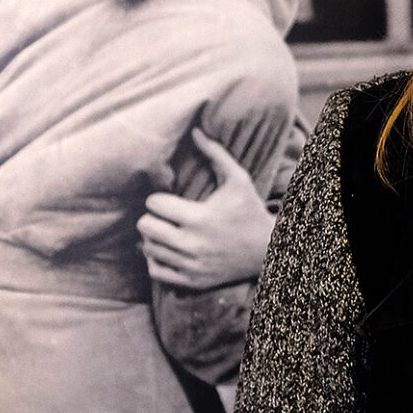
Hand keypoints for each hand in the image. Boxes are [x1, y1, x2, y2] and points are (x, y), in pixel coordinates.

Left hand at [137, 129, 275, 289]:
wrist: (266, 250)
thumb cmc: (249, 209)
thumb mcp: (237, 178)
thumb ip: (215, 153)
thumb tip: (195, 131)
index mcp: (199, 217)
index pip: (155, 205)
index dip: (158, 198)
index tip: (168, 197)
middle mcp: (191, 244)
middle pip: (146, 227)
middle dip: (151, 217)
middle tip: (163, 214)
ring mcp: (190, 266)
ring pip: (148, 249)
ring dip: (153, 237)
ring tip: (165, 229)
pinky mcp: (191, 281)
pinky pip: (156, 271)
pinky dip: (155, 259)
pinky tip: (166, 248)